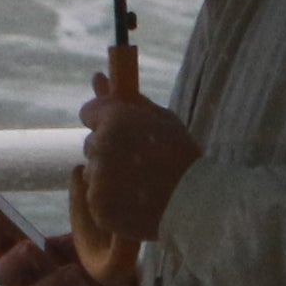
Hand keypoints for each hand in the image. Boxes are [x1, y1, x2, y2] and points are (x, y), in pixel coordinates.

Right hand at [0, 209, 136, 285]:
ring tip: (76, 272)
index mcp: (27, 258)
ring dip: (52, 283)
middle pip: (2, 274)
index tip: (2, 220)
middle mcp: (26, 285)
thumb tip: (87, 185)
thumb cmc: (98, 269)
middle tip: (32, 247)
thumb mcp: (88, 245)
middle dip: (14, 259)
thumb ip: (79, 227)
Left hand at [78, 64, 201, 249]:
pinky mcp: (99, 208)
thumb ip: (127, 100)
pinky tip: (135, 203)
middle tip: (138, 162)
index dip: (105, 120)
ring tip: (140, 186)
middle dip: (108, 151)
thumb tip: (97, 77)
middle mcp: (101, 147)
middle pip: (92, 145)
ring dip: (109, 178)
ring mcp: (98, 180)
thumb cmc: (182, 156)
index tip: (120, 131)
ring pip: (93, 174)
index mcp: (115, 120)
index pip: (89, 112)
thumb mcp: (161, 119)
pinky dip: (111, 204)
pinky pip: (96, 201)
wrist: (196, 201)